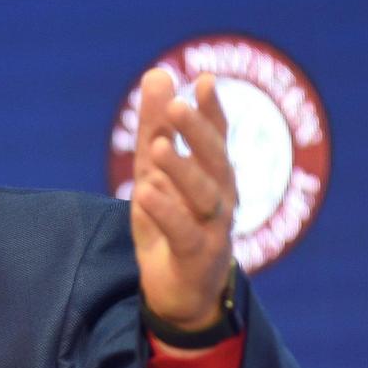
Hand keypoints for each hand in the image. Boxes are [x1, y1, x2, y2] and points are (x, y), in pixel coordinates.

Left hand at [131, 69, 235, 330]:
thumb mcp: (155, 174)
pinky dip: (167, 212)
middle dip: (197, 133)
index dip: (212, 110)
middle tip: (177, 106)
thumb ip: (156, 129)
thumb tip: (158, 73)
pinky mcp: (198, 257)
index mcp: (214, 175)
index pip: (217, 137)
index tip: (203, 81)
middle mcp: (221, 198)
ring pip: (204, 196)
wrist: (181, 293)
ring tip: (159, 147)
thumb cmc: (172, 225)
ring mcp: (214, 228)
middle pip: (214, 160)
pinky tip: (147, 193)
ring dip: (182, 170)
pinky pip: (184, 232)